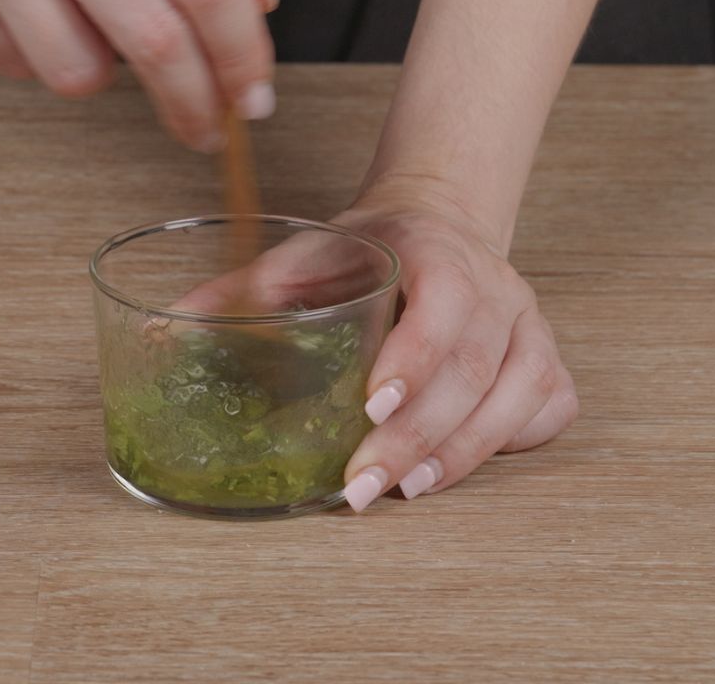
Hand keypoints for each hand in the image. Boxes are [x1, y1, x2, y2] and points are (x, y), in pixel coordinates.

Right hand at [0, 0, 277, 150]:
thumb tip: (253, 7)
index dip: (242, 55)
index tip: (253, 96)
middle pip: (155, 42)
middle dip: (194, 104)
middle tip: (207, 128)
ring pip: (79, 74)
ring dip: (97, 69)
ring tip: (81, 22)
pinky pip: (16, 66)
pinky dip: (34, 52)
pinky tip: (24, 6)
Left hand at [176, 191, 578, 510]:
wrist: (440, 223)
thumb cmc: (371, 246)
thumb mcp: (306, 252)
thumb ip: (243, 288)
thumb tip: (166, 327)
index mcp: (439, 250)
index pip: (443, 305)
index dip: (413, 359)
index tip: (369, 407)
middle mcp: (498, 289)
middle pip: (476, 369)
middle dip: (418, 435)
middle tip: (362, 487)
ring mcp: (530, 326)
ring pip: (517, 399)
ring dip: (460, 454)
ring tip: (403, 491)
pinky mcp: (546, 358)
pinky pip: (548, 409)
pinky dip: (508, 446)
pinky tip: (454, 468)